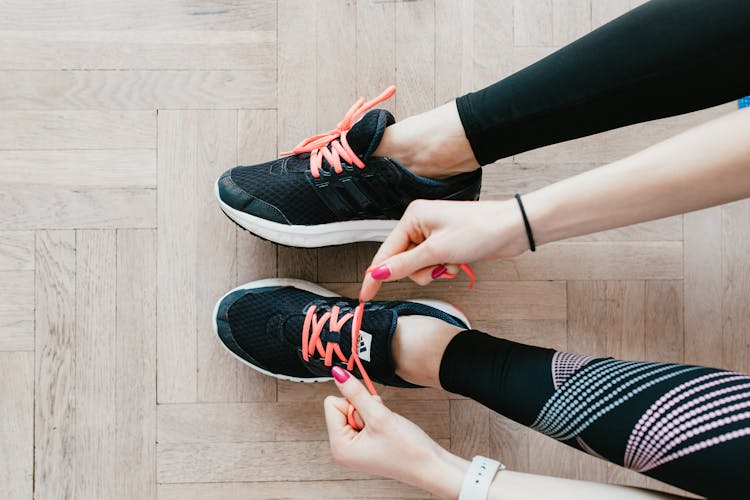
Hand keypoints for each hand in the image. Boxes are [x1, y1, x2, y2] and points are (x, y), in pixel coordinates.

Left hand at [323, 367, 455, 490]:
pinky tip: (386, 430)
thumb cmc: (407, 449)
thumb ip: (356, 392)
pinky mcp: (363, 445)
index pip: (331, 404)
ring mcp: (353, 448)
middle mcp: (342, 449)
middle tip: (380, 424)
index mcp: (339, 447)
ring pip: (354, 411)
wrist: (430, 466)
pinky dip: (376, 419)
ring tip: (385, 428)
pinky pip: (363, 419)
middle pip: (341, 407)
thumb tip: (338, 374)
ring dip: (372, 413)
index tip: (370, 415)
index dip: (353, 403)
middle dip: (363, 409)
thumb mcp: (379, 415)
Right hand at [359, 199, 528, 301]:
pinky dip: (444, 268)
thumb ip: (404, 265)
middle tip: (437, 267)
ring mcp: (433, 233)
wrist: (511, 228)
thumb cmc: (479, 230)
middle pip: (402, 261)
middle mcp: (419, 223)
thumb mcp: (436, 251)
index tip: (366, 296)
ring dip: (433, 271)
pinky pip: (433, 264)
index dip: (375, 276)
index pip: (385, 253)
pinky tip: (458, 262)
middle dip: (419, 271)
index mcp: (412, 217)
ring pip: (418, 266)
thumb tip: (378, 274)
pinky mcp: (445, 243)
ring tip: (451, 263)